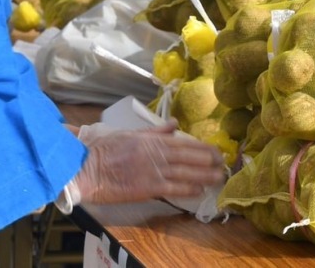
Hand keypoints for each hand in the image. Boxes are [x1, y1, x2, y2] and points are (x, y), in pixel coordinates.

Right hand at [70, 123, 225, 204]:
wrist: (88, 168)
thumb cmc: (106, 150)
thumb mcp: (132, 134)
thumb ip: (156, 132)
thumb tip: (174, 124)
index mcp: (154, 140)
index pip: (186, 143)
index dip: (204, 148)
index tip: (218, 151)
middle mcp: (158, 154)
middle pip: (191, 157)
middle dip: (210, 161)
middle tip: (225, 164)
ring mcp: (155, 171)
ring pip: (187, 173)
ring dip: (205, 175)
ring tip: (220, 177)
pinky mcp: (148, 187)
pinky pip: (174, 188)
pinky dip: (189, 189)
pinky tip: (200, 190)